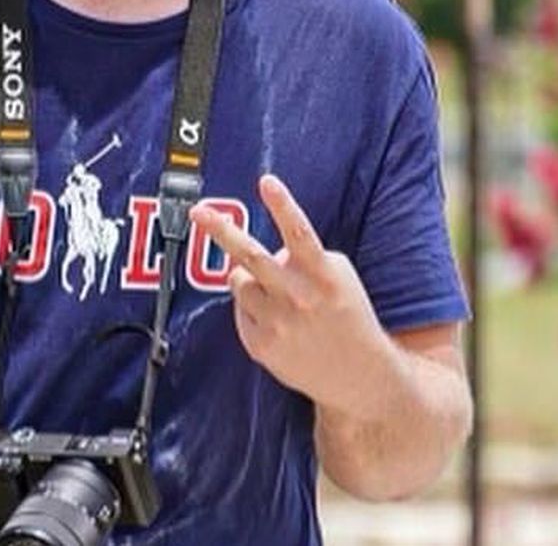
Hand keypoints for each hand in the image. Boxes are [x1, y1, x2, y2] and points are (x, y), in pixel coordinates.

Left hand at [189, 174, 393, 417]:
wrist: (358, 375)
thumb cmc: (346, 315)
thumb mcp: (339, 277)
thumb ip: (305, 257)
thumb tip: (270, 252)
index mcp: (323, 275)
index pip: (300, 232)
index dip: (283, 205)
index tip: (267, 181)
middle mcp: (298, 296)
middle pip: (251, 256)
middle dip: (222, 230)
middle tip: (198, 211)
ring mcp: (277, 322)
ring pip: (239, 281)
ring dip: (247, 278)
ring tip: (273, 293)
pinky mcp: (261, 345)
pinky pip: (240, 310)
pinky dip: (251, 308)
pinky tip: (276, 321)